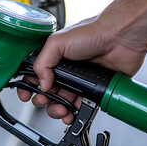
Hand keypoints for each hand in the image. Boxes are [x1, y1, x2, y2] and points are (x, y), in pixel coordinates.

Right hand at [18, 16, 146, 124]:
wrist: (120, 38)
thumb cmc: (93, 32)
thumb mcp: (58, 42)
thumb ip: (42, 62)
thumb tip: (40, 83)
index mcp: (53, 58)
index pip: (34, 76)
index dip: (28, 86)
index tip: (26, 94)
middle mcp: (64, 71)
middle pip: (46, 93)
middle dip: (42, 101)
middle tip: (44, 100)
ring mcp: (78, 82)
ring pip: (62, 103)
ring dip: (57, 110)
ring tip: (61, 110)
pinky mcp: (93, 91)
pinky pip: (80, 107)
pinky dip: (75, 114)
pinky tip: (73, 113)